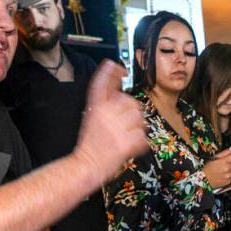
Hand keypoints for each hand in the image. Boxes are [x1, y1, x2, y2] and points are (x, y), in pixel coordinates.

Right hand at [73, 60, 149, 184]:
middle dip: (132, 112)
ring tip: (127, 135)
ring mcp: (116, 128)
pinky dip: (139, 142)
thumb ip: (104, 105)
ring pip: (139, 118)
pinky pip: (142, 136)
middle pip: (130, 101)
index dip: (109, 73)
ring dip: (138, 126)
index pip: (101, 84)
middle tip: (126, 123)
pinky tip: (130, 145)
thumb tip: (120, 95)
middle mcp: (105, 115)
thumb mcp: (91, 119)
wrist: (87, 165)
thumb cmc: (90, 144)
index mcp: (95, 108)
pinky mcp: (126, 142)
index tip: (116, 66)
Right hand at [203, 148, 230, 188]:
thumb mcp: (214, 158)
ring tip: (228, 169)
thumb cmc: (208, 168)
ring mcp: (228, 176)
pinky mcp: (228, 182)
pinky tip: (226, 174)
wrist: (203, 180)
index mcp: (224, 161)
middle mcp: (227, 169)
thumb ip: (224, 153)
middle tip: (230, 163)